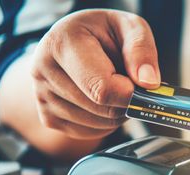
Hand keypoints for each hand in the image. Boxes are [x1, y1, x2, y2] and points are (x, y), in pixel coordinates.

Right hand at [31, 9, 160, 138]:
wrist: (72, 43)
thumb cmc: (103, 33)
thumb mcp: (128, 26)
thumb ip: (141, 49)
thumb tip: (148, 82)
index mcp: (61, 43)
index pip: (102, 88)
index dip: (129, 93)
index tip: (140, 84)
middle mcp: (42, 70)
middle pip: (103, 108)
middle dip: (126, 101)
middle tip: (128, 81)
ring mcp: (41, 96)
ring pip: (99, 124)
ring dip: (118, 112)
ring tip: (114, 87)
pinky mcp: (48, 117)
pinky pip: (90, 133)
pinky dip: (106, 123)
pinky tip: (102, 100)